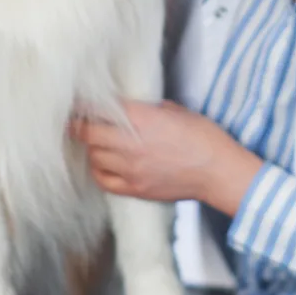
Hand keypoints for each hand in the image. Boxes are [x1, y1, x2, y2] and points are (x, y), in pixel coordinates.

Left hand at [71, 99, 261, 210]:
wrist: (218, 171)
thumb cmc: (203, 137)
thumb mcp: (175, 110)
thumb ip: (148, 109)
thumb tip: (132, 110)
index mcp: (141, 118)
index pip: (98, 111)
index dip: (84, 108)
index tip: (79, 106)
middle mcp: (130, 143)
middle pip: (88, 134)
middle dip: (80, 127)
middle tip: (77, 122)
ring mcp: (130, 169)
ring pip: (93, 156)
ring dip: (91, 148)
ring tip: (96, 142)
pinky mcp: (135, 189)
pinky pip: (103, 180)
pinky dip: (98, 170)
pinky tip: (103, 164)